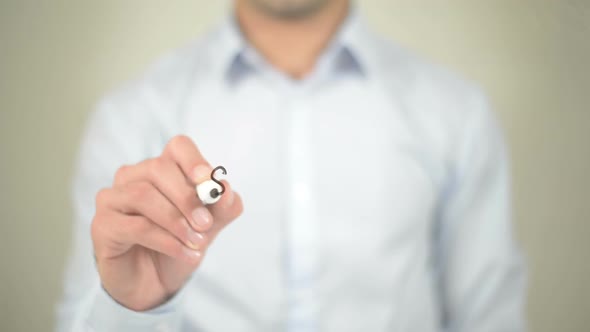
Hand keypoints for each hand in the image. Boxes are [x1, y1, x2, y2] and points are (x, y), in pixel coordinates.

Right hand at [91, 135, 242, 310]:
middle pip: (159, 168)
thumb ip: (221, 208)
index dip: (194, 160)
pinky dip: (166, 241)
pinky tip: (185, 253)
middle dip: (187, 197)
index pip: (178, 147)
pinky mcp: (102, 224)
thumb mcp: (208, 227)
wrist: (154, 283)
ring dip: (176, 222)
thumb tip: (225, 188)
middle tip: (206, 224)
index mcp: (163, 169)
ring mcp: (113, 198)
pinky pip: (136, 226)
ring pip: (144, 195)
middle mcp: (133, 176)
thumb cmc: (178, 245)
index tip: (209, 182)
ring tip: (197, 243)